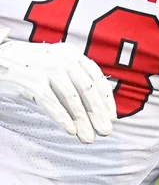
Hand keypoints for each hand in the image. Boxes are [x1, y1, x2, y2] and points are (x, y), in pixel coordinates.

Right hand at [0, 33, 115, 143]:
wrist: (2, 58)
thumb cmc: (32, 66)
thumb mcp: (57, 64)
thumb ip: (73, 79)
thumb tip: (94, 106)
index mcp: (74, 54)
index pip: (97, 78)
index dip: (106, 99)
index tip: (113, 116)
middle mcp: (65, 59)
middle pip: (88, 89)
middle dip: (98, 113)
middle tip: (106, 131)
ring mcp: (49, 70)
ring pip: (73, 99)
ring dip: (83, 120)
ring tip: (89, 137)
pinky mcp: (34, 82)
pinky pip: (52, 103)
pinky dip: (63, 118)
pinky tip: (71, 131)